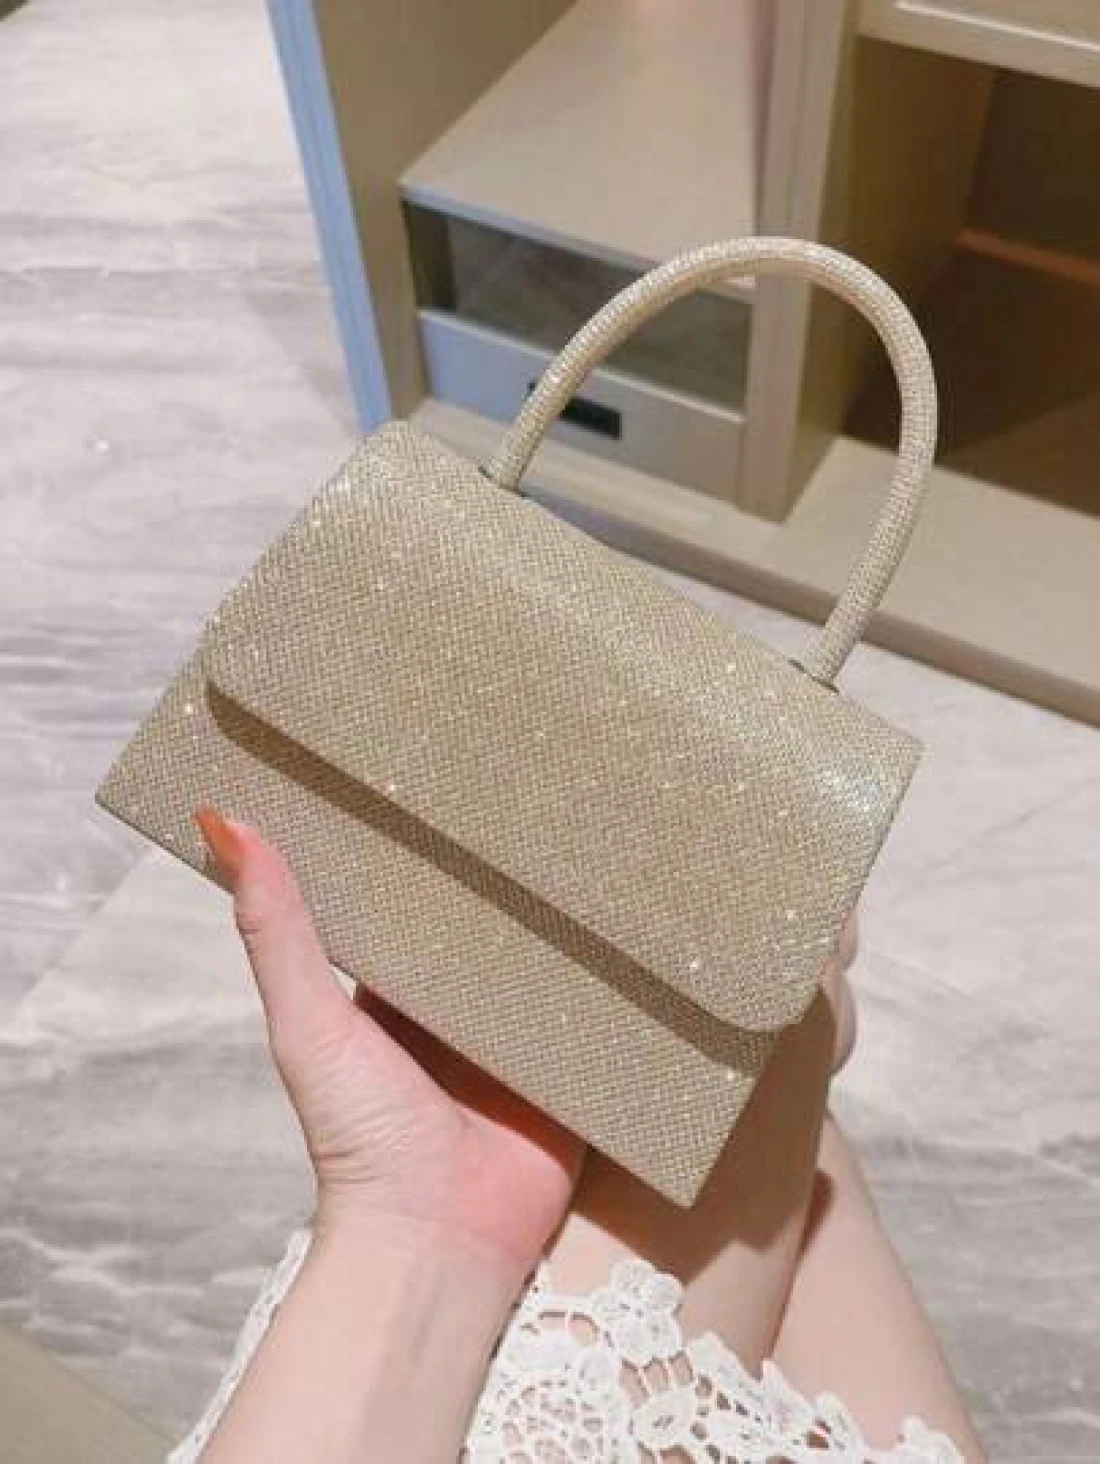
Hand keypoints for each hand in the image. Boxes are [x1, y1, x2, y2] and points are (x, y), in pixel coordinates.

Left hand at [195, 807, 583, 1281]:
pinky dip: (618, 974)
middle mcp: (459, 1004)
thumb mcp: (311, 1022)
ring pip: (549, 954)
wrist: (440, 1242)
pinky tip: (646, 915)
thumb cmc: (361, 1136)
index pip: (409, 896)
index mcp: (394, 988)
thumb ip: (276, 930)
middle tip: (542, 779)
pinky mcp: (576, 1065)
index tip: (438, 764)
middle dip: (508, 868)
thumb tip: (219, 818)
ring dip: (569, 912)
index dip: (420, 841)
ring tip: (604, 825)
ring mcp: (521, 1034)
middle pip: (487, 920)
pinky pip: (602, 1009)